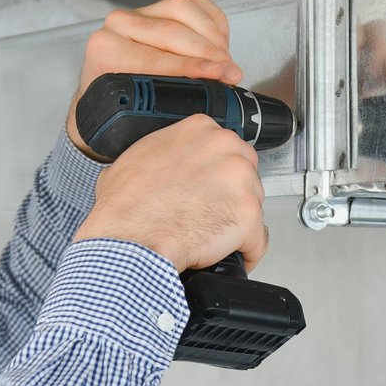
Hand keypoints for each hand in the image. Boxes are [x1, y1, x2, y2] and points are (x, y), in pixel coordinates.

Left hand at [67, 0, 242, 158]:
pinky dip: (214, 22)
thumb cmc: (125, 106)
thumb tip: (207, 99)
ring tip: (226, 61)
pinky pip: (194, 2)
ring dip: (213, 35)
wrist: (112, 93)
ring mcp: (139, 11)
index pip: (156, 56)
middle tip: (231, 72)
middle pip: (173, 29)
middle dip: (210, 52)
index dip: (194, 65)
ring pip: (184, 9)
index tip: (220, 74)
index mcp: (106, 51)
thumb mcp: (138, 113)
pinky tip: (221, 44)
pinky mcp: (160, 5)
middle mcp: (117, 25)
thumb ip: (165, 102)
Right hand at [71, 114, 268, 274]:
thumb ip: (165, 151)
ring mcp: (241, 181)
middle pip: (246, 174)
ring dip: (237, 223)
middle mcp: (226, 148)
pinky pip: (258, 240)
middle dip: (232, 196)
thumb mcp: (137, 157)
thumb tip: (164, 163)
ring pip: (254, 206)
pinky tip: (229, 255)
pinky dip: (246, 252)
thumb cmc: (127, 205)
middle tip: (211, 213)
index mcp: (200, 129)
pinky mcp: (248, 216)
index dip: (218, 174)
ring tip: (212, 237)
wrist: (129, 237)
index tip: (210, 188)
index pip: (226, 149)